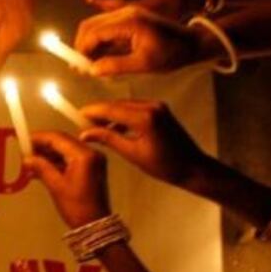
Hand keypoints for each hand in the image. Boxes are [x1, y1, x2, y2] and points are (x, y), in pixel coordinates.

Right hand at [24, 131, 109, 228]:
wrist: (96, 224)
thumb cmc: (76, 207)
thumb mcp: (56, 187)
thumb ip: (41, 168)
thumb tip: (26, 159)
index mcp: (84, 156)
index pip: (58, 138)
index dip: (39, 138)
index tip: (23, 142)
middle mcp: (91, 152)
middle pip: (63, 141)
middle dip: (43, 145)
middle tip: (26, 152)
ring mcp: (93, 159)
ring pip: (66, 148)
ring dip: (49, 153)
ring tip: (31, 161)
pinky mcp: (92, 166)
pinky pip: (71, 157)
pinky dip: (57, 161)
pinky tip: (42, 167)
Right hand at [73, 6, 213, 76]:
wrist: (193, 43)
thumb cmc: (173, 54)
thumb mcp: (144, 64)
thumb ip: (115, 66)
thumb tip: (92, 70)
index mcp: (129, 21)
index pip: (94, 32)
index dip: (82, 50)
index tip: (78, 67)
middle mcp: (126, 13)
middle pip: (90, 25)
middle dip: (82, 46)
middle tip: (79, 67)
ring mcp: (127, 14)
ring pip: (96, 26)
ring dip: (90, 45)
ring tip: (88, 65)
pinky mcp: (130, 19)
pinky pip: (107, 28)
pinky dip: (100, 42)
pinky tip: (100, 58)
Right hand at [78, 100, 211, 187]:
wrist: (193, 167)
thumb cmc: (164, 166)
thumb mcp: (132, 154)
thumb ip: (108, 139)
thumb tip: (86, 134)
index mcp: (145, 117)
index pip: (111, 109)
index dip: (93, 111)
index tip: (78, 115)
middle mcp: (151, 106)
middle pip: (117, 104)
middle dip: (100, 112)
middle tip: (84, 123)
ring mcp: (157, 106)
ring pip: (126, 105)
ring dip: (111, 113)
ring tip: (97, 127)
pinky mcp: (160, 109)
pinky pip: (135, 108)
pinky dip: (123, 115)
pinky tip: (115, 127)